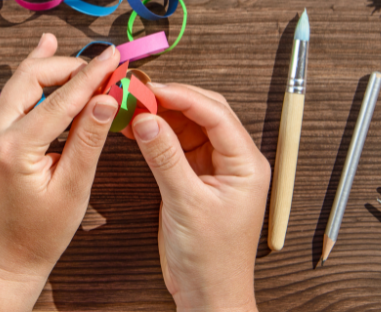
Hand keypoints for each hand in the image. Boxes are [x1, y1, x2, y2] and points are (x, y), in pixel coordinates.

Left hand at [0, 33, 119, 310]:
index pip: (60, 99)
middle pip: (32, 76)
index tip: (113, 56)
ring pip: (22, 79)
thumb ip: (89, 139)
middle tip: (104, 66)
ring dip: (55, 66)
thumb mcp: (74, 188)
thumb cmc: (42, 230)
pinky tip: (47, 49)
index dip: (90, 75)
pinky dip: (38, 73)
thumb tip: (107, 99)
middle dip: (70, 65)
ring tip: (87, 60)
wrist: (9, 253)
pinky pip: (17, 91)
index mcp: (16, 148)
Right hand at [130, 83, 269, 311]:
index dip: (183, 96)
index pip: (217, 115)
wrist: (208, 294)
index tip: (152, 88)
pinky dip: (157, 134)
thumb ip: (165, 158)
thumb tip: (146, 119)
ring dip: (162, 114)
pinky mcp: (196, 176)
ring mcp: (215, 167)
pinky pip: (177, 144)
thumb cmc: (211, 259)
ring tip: (133, 105)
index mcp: (247, 164)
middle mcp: (235, 160)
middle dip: (172, 99)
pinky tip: (137, 128)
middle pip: (205, 113)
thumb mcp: (186, 204)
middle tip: (139, 92)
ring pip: (189, 126)